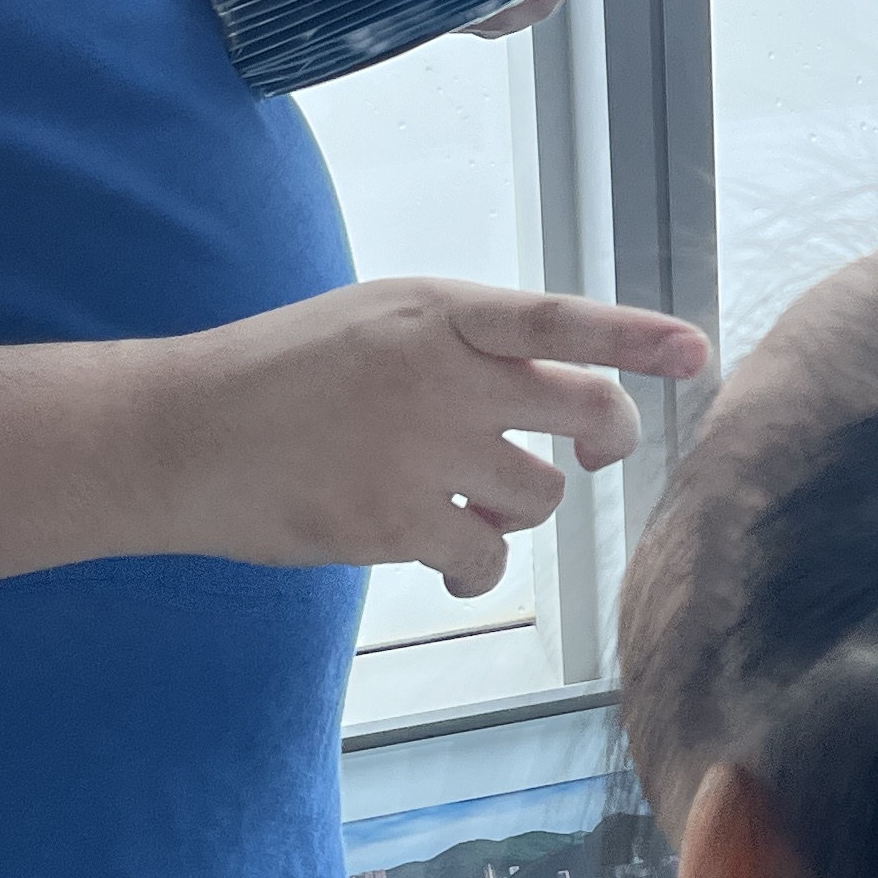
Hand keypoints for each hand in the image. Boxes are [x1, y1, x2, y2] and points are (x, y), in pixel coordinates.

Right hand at [148, 278, 706, 597]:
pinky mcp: (395, 522)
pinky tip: (443, 558)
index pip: (561, 320)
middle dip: (607, 439)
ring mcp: (421, 449)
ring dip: (516, 507)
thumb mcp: (375, 321)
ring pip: (539, 495)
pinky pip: (485, 559)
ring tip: (458, 500)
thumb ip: (461, 341)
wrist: (178, 434)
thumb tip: (549, 386)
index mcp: (438, 310)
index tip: (698, 354)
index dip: (637, 338)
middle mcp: (440, 373)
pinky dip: (474, 567)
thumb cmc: (279, 374)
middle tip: (598, 454)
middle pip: (584, 412)